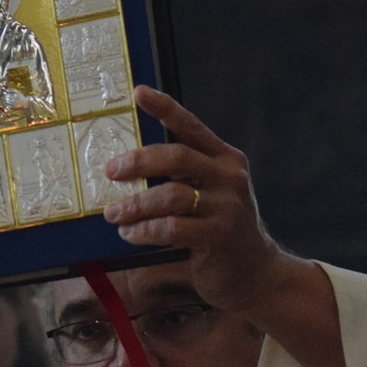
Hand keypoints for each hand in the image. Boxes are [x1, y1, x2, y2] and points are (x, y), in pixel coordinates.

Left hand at [100, 86, 288, 313]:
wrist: (255, 273)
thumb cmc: (221, 230)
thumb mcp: (211, 194)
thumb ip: (185, 177)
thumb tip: (130, 167)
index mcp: (226, 158)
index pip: (191, 126)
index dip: (165, 108)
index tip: (138, 93)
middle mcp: (230, 176)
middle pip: (176, 157)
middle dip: (138, 162)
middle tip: (111, 170)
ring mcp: (228, 206)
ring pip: (170, 195)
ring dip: (135, 204)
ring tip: (113, 213)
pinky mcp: (220, 235)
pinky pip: (172, 228)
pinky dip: (145, 230)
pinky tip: (130, 234)